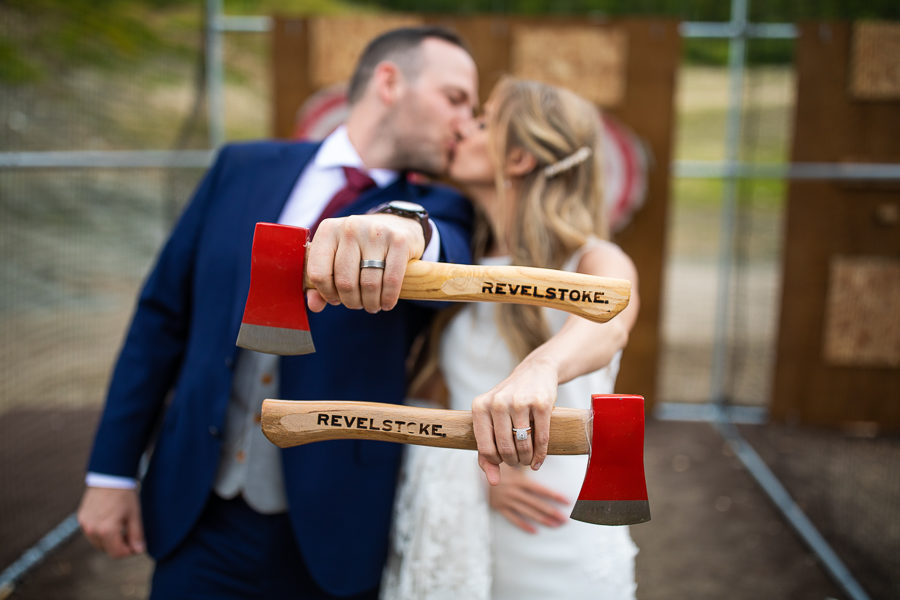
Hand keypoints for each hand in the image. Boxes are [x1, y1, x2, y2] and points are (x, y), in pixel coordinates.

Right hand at [77, 487, 144, 557]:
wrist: (110, 476)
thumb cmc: (125, 495)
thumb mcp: (134, 515)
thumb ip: (136, 535)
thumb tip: (139, 551)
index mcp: (107, 530)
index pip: (117, 553)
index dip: (128, 551)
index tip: (136, 544)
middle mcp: (92, 530)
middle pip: (107, 549)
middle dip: (119, 546)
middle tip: (129, 534)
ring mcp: (85, 525)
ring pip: (98, 542)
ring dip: (109, 540)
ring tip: (120, 526)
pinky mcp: (81, 518)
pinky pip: (91, 533)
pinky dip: (100, 532)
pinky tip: (109, 520)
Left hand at [305, 214, 424, 313]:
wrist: (397, 225)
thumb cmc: (361, 247)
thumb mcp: (337, 257)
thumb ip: (321, 280)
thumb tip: (315, 305)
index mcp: (328, 230)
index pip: (318, 273)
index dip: (326, 293)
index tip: (335, 298)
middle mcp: (350, 227)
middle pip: (345, 282)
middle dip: (351, 301)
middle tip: (357, 304)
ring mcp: (376, 232)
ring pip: (369, 284)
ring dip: (370, 303)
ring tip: (372, 305)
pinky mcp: (399, 240)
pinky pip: (391, 280)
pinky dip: (388, 298)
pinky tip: (386, 303)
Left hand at [471, 355, 558, 484]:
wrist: (536, 372)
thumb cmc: (510, 402)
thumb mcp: (493, 419)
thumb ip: (487, 450)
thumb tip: (493, 481)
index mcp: (480, 406)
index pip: (485, 447)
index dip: (495, 461)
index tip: (502, 462)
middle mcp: (498, 402)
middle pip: (505, 448)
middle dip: (513, 462)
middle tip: (518, 462)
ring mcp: (520, 402)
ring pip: (523, 444)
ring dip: (526, 459)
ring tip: (527, 460)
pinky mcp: (541, 403)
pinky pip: (541, 438)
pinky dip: (540, 455)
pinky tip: (538, 460)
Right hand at [488, 464, 568, 533]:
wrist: (473, 474)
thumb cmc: (493, 465)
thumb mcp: (509, 462)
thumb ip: (523, 464)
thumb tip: (538, 461)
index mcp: (519, 480)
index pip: (541, 490)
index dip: (554, 496)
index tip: (566, 501)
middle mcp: (515, 492)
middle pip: (537, 504)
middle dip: (552, 512)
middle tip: (565, 520)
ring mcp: (507, 501)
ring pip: (528, 513)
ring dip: (543, 520)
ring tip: (555, 525)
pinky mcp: (499, 508)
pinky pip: (513, 519)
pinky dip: (524, 525)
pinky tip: (534, 531)